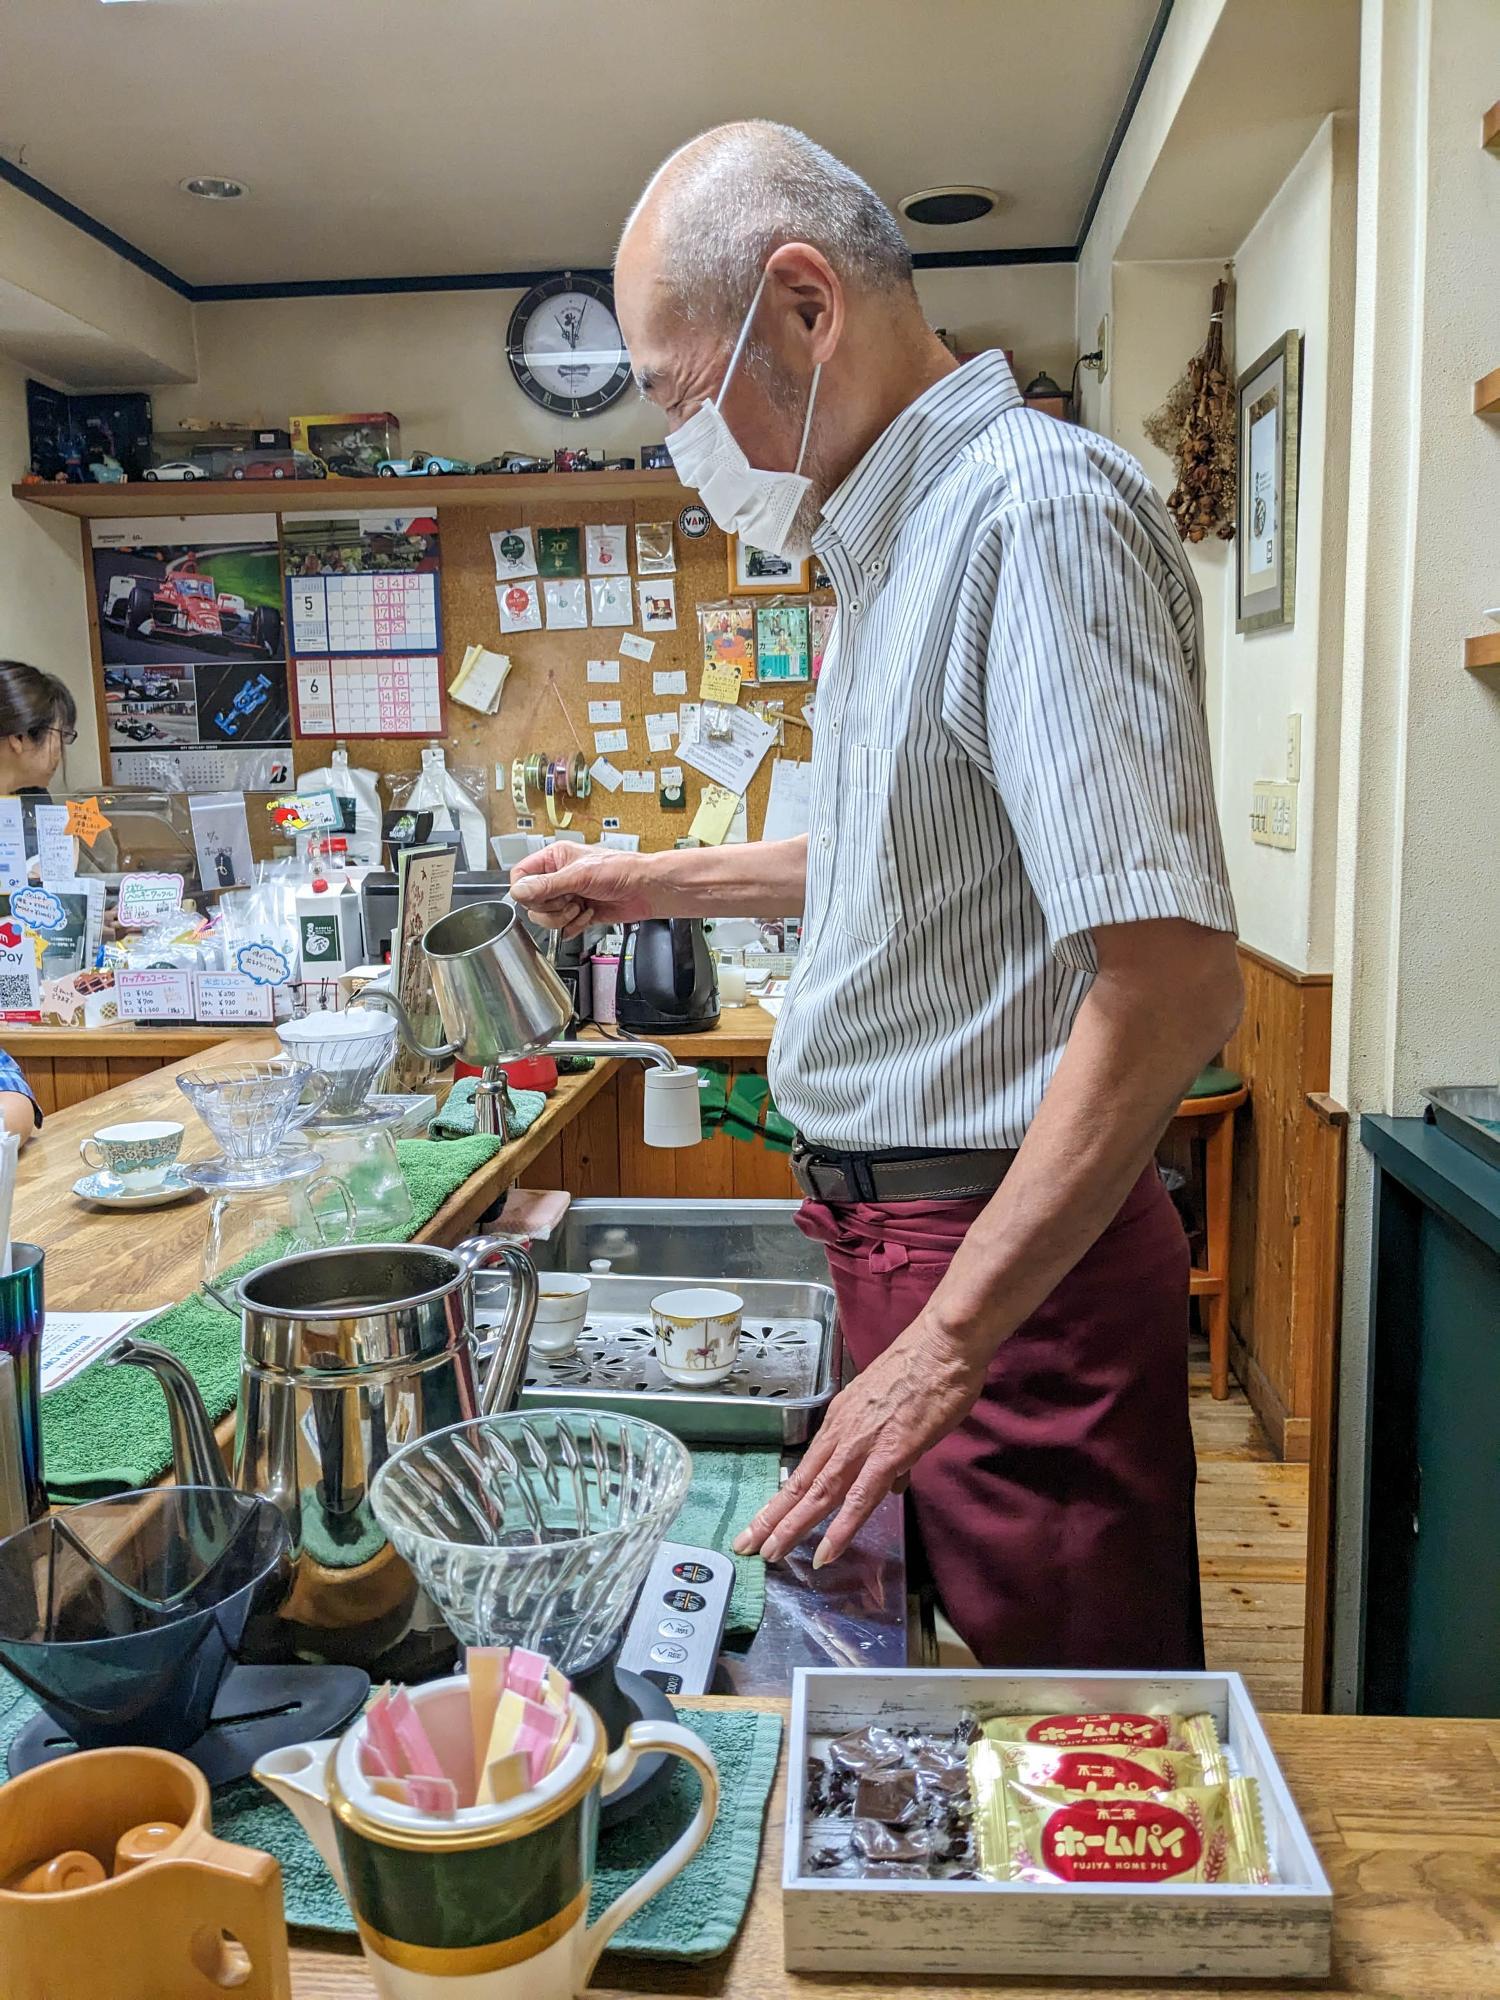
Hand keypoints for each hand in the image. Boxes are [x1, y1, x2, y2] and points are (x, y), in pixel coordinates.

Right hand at [508, 845, 654, 937]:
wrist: (646, 890)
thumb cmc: (621, 870)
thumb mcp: (579, 875)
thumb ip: (547, 885)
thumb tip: (518, 891)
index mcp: (554, 859)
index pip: (521, 875)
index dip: (524, 889)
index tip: (537, 897)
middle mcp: (559, 878)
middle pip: (531, 901)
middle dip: (550, 906)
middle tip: (568, 899)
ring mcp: (568, 897)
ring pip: (545, 917)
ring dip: (562, 917)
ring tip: (579, 907)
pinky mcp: (578, 914)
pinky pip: (562, 928)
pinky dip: (574, 926)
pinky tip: (587, 915)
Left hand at [733, 1313, 987, 1567]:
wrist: (944, 1343)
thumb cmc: (926, 1369)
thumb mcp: (894, 1408)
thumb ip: (889, 1448)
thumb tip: (892, 1481)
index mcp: (842, 1420)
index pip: (806, 1468)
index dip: (782, 1499)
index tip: (762, 1523)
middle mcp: (843, 1432)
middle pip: (802, 1483)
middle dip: (773, 1518)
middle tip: (746, 1547)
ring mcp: (863, 1442)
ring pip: (821, 1493)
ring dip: (794, 1526)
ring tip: (772, 1553)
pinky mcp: (891, 1452)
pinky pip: (861, 1497)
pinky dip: (842, 1527)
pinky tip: (826, 1552)